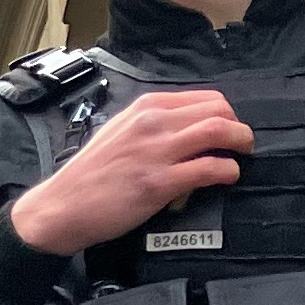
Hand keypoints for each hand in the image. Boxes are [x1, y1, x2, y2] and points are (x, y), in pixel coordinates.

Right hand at [5, 89, 255, 257]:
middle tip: (241, 143)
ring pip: (219, 132)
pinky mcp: (160, 183)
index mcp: (145, 108)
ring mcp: (157, 152)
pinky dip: (227, 171)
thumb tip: (182, 132)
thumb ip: (150, 127)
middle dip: (238, 126)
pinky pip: (209, 168)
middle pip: (218, 110)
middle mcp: (153, 123)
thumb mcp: (118, 133)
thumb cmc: (89, 176)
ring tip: (243, 155)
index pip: (203, 98)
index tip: (228, 128)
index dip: (225, 113)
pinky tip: (228, 177)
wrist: (62, 207)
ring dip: (241, 143)